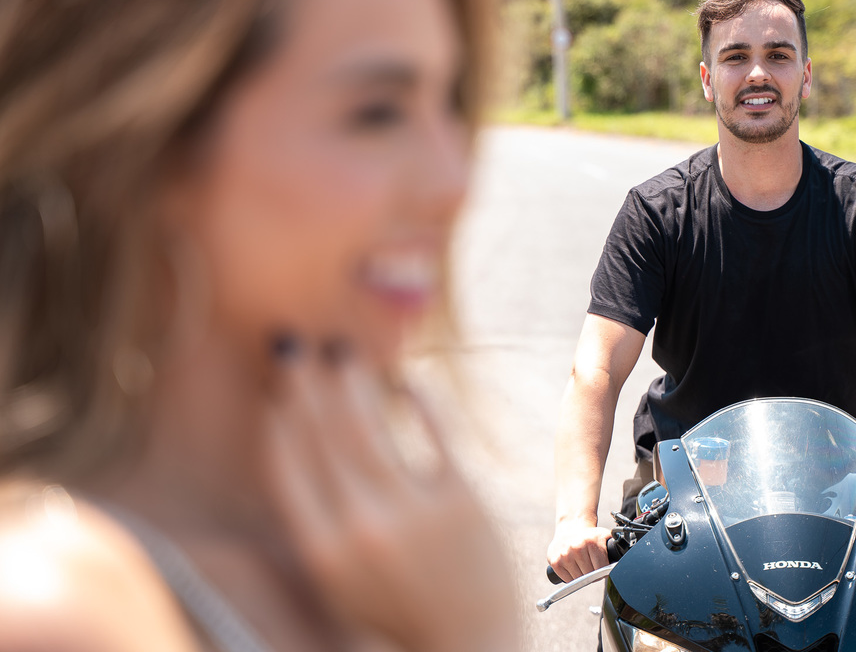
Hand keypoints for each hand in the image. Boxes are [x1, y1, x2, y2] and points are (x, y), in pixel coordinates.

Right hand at [261, 336, 518, 651]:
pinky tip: (407, 378)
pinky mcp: (461, 497)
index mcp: (322, 550)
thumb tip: (290, 441)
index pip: (286, 466)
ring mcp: (413, 510)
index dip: (278, 417)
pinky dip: (418, 396)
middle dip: (306, 382)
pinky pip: (434, 429)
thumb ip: (314, 518)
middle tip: (297, 342)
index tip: (277, 382)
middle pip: (323, 435)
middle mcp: (361, 526)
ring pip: (369, 425)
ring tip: (342, 351)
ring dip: (351, 380)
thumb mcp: (338, 575)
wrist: (469, 635)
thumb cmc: (398, 601)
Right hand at [546, 518, 611, 582]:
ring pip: (578, 579)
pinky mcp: (555, 562)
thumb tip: (627, 561)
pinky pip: (567, 580)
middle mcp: (577, 547)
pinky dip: (572, 578)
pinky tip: (573, 567)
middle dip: (593, 575)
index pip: (601, 569)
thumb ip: (616, 547)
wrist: (570, 528)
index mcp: (591, 542)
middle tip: (592, 567)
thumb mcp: (604, 536)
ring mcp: (564, 555)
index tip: (602, 569)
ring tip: (583, 565)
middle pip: (590, 576)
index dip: (603, 572)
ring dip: (582, 577)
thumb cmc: (590, 536)